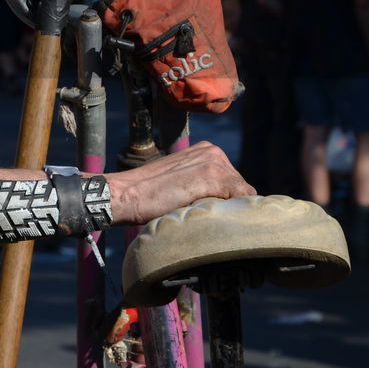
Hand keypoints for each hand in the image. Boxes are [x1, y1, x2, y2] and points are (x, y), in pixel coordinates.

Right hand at [106, 142, 253, 225]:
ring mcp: (213, 162)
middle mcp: (213, 152)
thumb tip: (225, 204)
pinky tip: (211, 217)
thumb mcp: (180, 181)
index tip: (206, 210)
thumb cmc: (148, 194)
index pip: (234, 181)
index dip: (225, 199)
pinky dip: (231, 211)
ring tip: (202, 215)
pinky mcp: (211, 176)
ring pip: (242, 194)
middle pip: (241, 187)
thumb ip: (201, 184)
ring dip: (228, 208)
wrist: (126, 195)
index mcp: (206, 150)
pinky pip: (241, 198)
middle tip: (202, 213)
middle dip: (228, 203)